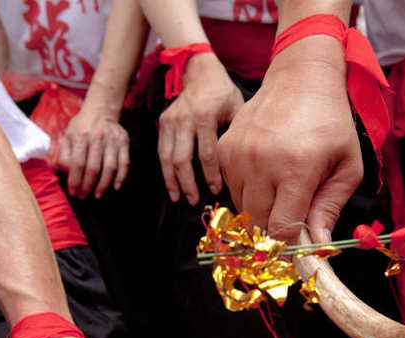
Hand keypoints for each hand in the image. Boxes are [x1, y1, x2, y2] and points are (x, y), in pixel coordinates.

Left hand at [55, 101, 129, 199]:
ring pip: (110, 167)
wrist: (100, 111)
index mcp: (81, 135)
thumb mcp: (67, 135)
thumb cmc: (81, 127)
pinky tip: (115, 187)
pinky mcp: (124, 142)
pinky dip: (121, 177)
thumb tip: (63, 172)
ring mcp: (112, 139)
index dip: (75, 180)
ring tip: (97, 195)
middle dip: (87, 186)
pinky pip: (124, 163)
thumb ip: (63, 153)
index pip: (77, 163)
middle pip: (93, 168)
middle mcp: (97, 136)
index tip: (73, 192)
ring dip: (103, 185)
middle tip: (83, 196)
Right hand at [158, 53, 243, 204]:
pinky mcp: (163, 122)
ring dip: (172, 181)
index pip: (206, 153)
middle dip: (187, 183)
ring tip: (178, 198)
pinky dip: (166, 170)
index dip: (210, 175)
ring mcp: (171, 121)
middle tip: (194, 200)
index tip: (215, 190)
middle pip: (182, 159)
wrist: (199, 70)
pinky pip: (162, 151)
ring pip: (167, 157)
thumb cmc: (222, 92)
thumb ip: (236, 133)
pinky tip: (171, 183)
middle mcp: (184, 120)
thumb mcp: (236, 107)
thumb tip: (243, 164)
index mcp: (205, 116)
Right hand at [217, 36, 361, 242]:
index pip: (280, 228)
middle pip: (258, 222)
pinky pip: (231, 187)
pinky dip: (248, 190)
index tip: (301, 239)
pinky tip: (267, 172)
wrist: (300, 78)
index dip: (290, 241)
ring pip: (241, 208)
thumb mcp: (347, 166)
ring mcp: (237, 155)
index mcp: (296, 168)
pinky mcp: (224, 149)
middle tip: (294, 213)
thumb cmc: (330, 123)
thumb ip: (331, 207)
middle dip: (275, 227)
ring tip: (282, 187)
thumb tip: (317, 244)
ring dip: (261, 208)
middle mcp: (261, 162)